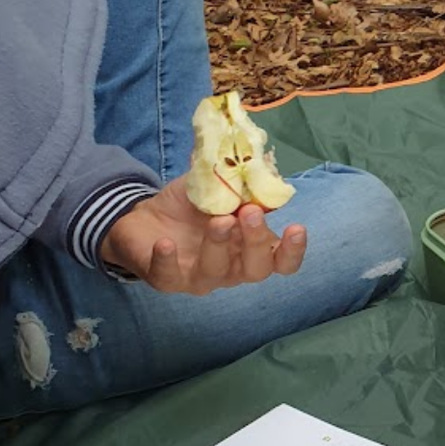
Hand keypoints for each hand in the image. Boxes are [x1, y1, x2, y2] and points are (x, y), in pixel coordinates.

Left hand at [100, 177, 305, 293]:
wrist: (147, 218)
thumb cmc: (192, 207)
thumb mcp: (217, 188)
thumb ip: (239, 183)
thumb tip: (260, 167)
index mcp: (250, 249)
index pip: (281, 262)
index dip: (292, 251)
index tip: (297, 227)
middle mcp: (232, 269)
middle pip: (256, 269)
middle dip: (257, 242)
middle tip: (251, 212)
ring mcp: (201, 277)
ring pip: (216, 272)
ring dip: (219, 245)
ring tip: (217, 219)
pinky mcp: (167, 279)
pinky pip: (170, 277)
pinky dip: (168, 261)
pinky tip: (166, 243)